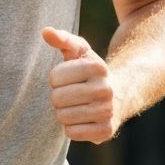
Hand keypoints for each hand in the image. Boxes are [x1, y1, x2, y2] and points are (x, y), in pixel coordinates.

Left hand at [41, 26, 118, 143]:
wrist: (119, 95)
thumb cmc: (89, 71)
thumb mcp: (78, 51)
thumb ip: (62, 39)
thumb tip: (45, 31)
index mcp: (98, 67)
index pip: (54, 78)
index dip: (56, 79)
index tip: (69, 79)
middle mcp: (106, 89)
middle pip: (57, 98)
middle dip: (59, 97)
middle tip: (72, 95)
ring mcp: (108, 111)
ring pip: (63, 117)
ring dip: (64, 113)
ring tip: (77, 106)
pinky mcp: (106, 131)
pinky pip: (72, 133)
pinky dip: (72, 128)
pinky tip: (83, 120)